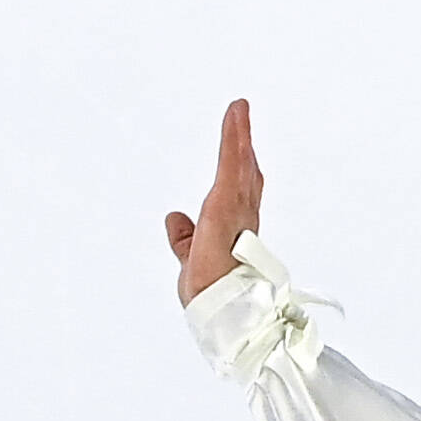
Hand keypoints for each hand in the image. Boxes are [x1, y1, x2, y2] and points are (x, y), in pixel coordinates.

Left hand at [163, 98, 262, 305]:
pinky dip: (235, 137)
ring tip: (239, 110)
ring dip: (239, 135)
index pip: (240, 197)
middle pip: (244, 176)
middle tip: (243, 121)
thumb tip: (174, 218)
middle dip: (244, 149)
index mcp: (234, 233)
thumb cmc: (215, 296)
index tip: (246, 156)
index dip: (243, 175)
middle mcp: (241, 218)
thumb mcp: (190, 260)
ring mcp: (236, 209)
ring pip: (238, 164)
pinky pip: (231, 162)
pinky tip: (236, 116)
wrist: (224, 311)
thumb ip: (183, 238)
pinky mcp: (226, 202)